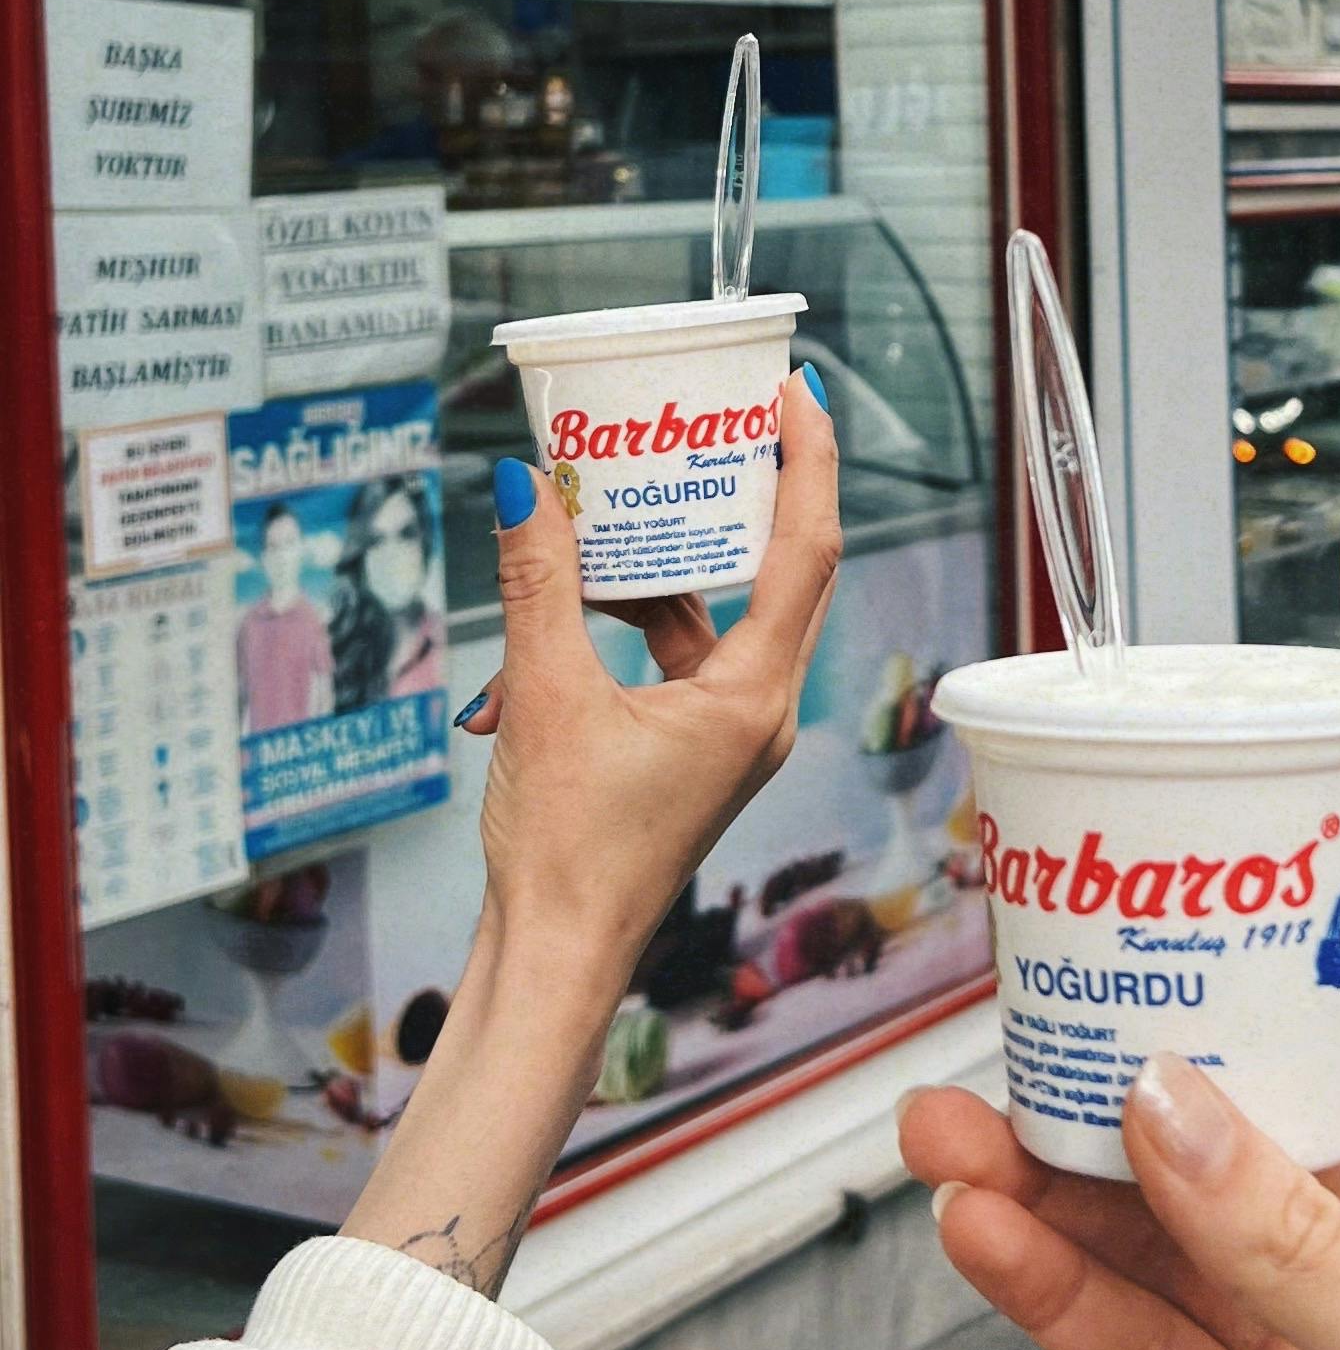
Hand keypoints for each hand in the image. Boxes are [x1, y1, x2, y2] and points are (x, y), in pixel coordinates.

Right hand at [459, 374, 840, 997]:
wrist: (555, 959)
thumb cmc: (565, 851)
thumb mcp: (541, 697)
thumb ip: (539, 585)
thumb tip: (523, 487)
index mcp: (753, 698)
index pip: (806, 549)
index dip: (807, 460)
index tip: (791, 391)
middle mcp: (761, 713)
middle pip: (774, 572)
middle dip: (738, 495)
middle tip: (708, 423)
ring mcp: (730, 737)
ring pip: (707, 619)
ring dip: (642, 579)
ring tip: (578, 538)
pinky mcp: (694, 754)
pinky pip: (674, 662)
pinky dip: (618, 637)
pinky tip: (541, 643)